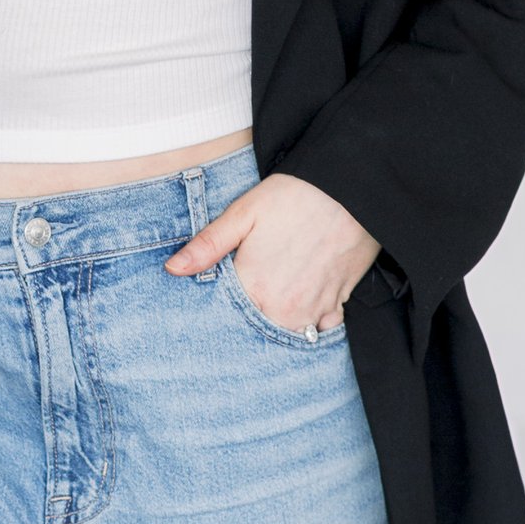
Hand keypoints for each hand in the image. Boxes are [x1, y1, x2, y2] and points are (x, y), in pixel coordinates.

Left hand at [165, 172, 378, 332]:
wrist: (351, 190)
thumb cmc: (294, 196)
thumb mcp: (243, 213)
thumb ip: (207, 246)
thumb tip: (172, 269)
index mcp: (254, 289)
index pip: (227, 321)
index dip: (219, 316)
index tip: (212, 312)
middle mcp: (283, 309)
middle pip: (257, 333)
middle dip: (248, 325)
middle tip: (249, 299)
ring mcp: (312, 310)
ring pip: (288, 334)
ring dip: (278, 324)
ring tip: (271, 303)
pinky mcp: (337, 304)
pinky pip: (320, 329)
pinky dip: (311, 322)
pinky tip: (302, 304)